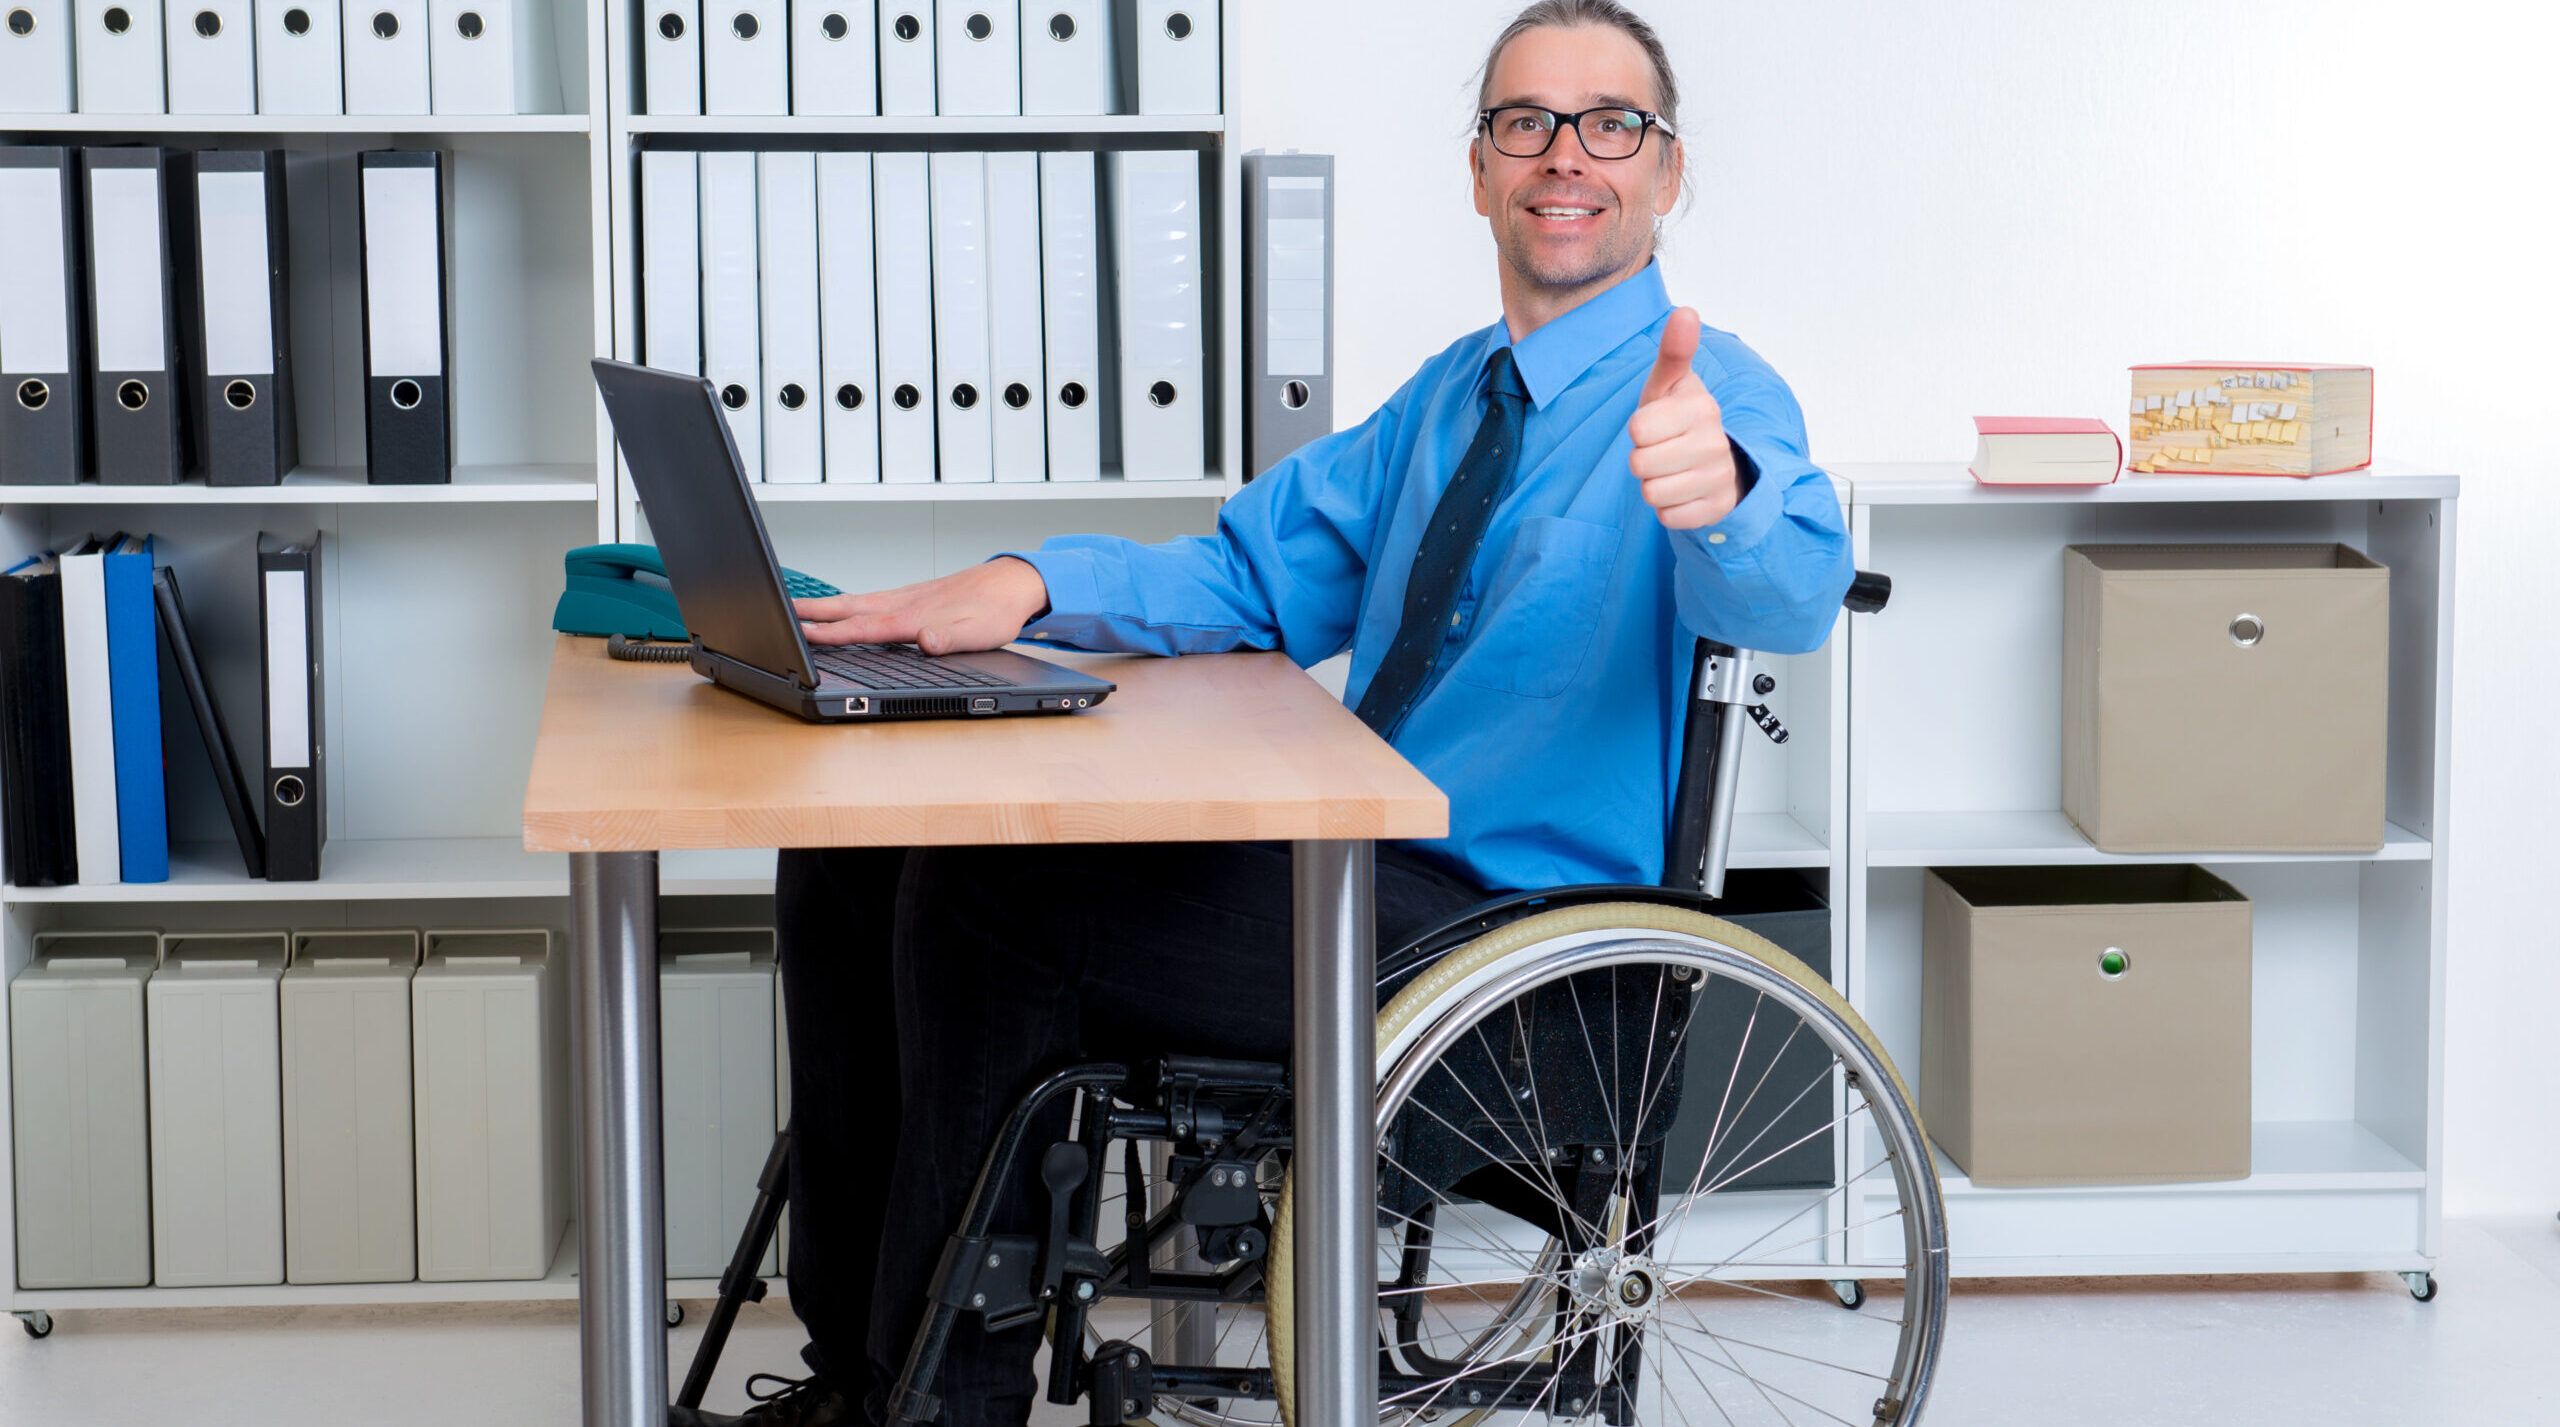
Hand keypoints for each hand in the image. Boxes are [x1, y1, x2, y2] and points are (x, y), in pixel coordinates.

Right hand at [793, 556, 1050, 653]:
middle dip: (813, 611)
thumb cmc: (998, 610)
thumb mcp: (981, 633)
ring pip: (857, 602)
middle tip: (780, 610)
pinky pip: (871, 600)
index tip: (801, 632)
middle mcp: (905, 603)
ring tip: (799, 609)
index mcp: (914, 617)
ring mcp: (907, 598)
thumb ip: (950, 639)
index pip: (864, 627)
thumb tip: (926, 641)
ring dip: (826, 606)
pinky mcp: (914, 597)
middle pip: (850, 608)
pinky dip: (849, 605)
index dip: (832, 632)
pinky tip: (844, 609)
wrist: (1015, 583)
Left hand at [1628, 307, 1742, 530]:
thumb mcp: (1670, 384)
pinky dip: (1668, 508)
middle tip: (1662, 449)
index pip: (1637, 429)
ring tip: (1670, 470)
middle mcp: (1715, 443)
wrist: (1717, 462)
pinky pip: (1668, 518)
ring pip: (1652, 493)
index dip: (1638, 430)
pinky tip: (1682, 491)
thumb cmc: (1679, 418)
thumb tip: (1685, 312)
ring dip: (1653, 484)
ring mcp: (1718, 478)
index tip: (1657, 425)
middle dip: (1643, 459)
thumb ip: (1674, 352)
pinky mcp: (1716, 509)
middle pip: (1640, 464)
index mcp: (1702, 407)